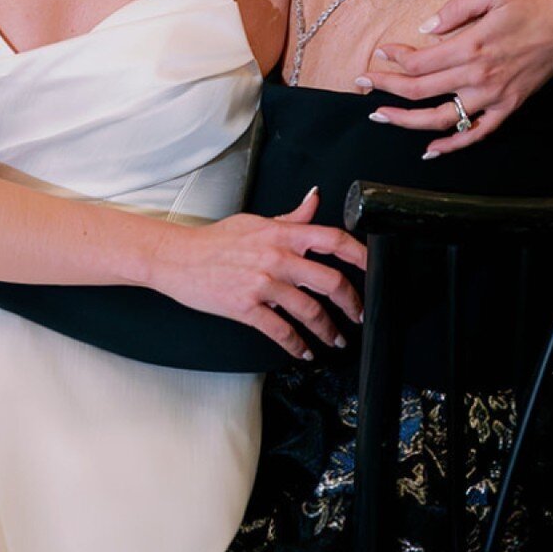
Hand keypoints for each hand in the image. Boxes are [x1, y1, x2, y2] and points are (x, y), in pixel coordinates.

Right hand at [150, 188, 365, 359]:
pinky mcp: (247, 307)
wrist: (179, 258)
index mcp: (281, 233)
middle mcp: (276, 257)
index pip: (331, 239)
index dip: (359, 253)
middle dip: (351, 301)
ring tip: (335, 339)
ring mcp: (262, 283)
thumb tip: (315, 200)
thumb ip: (291, 217)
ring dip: (328, 330)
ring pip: (309, 311)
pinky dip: (297, 346)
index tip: (372, 268)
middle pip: (329, 280)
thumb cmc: (217, 240)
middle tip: (358, 314)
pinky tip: (304, 351)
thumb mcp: (257, 221)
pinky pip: (281, 331)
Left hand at [361, 0, 552, 156]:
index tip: (379, 53)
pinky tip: (429, 149)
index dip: (394, 59)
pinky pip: (475, 134)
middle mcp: (479, 76)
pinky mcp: (507, 108)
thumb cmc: (528, 3)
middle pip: (421, 90)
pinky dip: (451, 145)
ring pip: (440, 118)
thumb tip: (424, 28)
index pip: (419, 62)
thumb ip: (455, 9)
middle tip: (361, 82)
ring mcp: (493, 97)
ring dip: (406, 120)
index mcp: (471, 46)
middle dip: (386, 87)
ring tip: (380, 116)